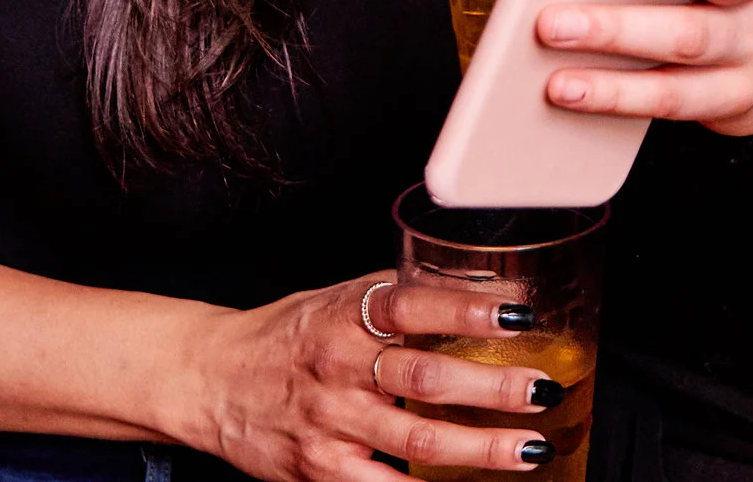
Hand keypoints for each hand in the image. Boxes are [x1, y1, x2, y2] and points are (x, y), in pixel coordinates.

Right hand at [184, 274, 568, 480]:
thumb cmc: (288, 336)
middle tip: (541, 389)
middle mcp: (339, 367)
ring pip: (416, 438)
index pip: (414, 305)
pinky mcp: (320, 470)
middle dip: (492, 388)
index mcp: (346, 315)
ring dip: (481, 447)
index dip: (469, 309)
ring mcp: (330, 423)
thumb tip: (485, 289)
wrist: (211, 380)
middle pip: (425, 378)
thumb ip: (403, 298)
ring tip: (530, 448)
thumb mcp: (340, 299)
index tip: (520, 314)